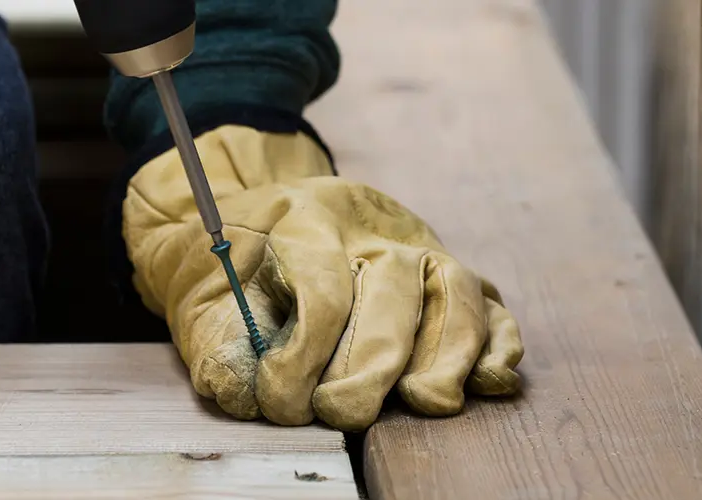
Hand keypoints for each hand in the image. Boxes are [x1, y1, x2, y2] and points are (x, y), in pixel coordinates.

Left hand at [121, 124, 523, 430]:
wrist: (262, 214)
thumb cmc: (230, 260)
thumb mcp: (203, 284)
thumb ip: (215, 338)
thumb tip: (242, 395)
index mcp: (307, 219)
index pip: (324, 289)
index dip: (304, 358)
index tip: (280, 401)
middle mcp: (374, 227)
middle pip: (394, 291)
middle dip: (371, 365)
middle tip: (342, 414)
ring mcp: (419, 245)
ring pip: (454, 290)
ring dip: (448, 353)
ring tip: (427, 402)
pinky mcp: (444, 271)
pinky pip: (488, 301)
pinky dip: (498, 340)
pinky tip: (489, 379)